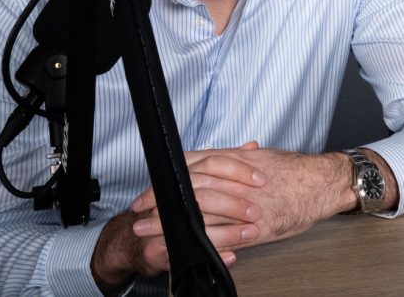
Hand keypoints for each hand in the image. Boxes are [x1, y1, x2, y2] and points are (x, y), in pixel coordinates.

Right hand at [90, 141, 264, 291]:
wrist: (142, 239)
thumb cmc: (178, 208)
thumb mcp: (203, 182)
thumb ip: (227, 165)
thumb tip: (252, 147)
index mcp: (183, 175)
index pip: (212, 163)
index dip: (238, 170)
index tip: (261, 179)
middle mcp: (171, 194)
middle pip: (205, 193)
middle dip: (234, 203)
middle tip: (257, 211)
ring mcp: (161, 221)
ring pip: (198, 223)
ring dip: (229, 231)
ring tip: (251, 234)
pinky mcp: (157, 247)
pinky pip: (187, 251)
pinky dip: (214, 253)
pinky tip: (231, 256)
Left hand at [130, 142, 358, 251]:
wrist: (322, 183)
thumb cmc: (295, 170)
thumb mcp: (259, 157)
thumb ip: (231, 159)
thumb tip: (205, 161)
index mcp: (236, 160)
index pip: (190, 166)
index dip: (164, 180)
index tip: (147, 192)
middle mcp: (238, 180)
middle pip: (189, 188)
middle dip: (160, 202)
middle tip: (140, 213)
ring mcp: (247, 204)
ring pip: (202, 213)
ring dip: (172, 224)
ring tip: (152, 232)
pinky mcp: (259, 227)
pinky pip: (226, 236)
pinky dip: (203, 242)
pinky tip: (187, 247)